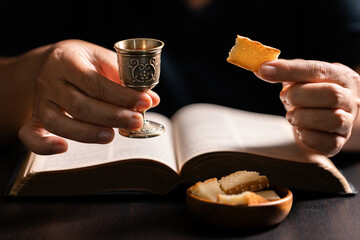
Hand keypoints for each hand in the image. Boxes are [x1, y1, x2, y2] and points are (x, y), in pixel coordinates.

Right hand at [19, 40, 159, 154]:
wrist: (52, 61)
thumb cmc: (84, 61)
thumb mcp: (102, 58)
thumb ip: (125, 78)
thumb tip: (152, 99)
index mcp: (66, 60)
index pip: (95, 83)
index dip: (121, 96)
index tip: (145, 103)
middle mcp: (49, 80)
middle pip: (79, 105)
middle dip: (111, 116)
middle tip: (136, 122)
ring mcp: (40, 100)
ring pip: (58, 122)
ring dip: (87, 132)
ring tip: (112, 137)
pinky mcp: (36, 116)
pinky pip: (30, 134)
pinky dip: (43, 145)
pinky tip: (63, 148)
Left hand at [257, 59, 359, 155]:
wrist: (320, 122)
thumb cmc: (309, 95)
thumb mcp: (300, 79)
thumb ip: (284, 71)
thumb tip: (262, 69)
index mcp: (341, 76)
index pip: (318, 70)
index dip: (289, 70)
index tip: (265, 71)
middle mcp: (351, 99)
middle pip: (331, 95)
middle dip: (299, 96)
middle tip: (284, 98)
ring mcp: (347, 122)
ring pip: (333, 120)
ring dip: (303, 117)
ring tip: (291, 115)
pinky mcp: (338, 143)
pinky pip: (328, 144)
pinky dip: (308, 137)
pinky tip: (300, 130)